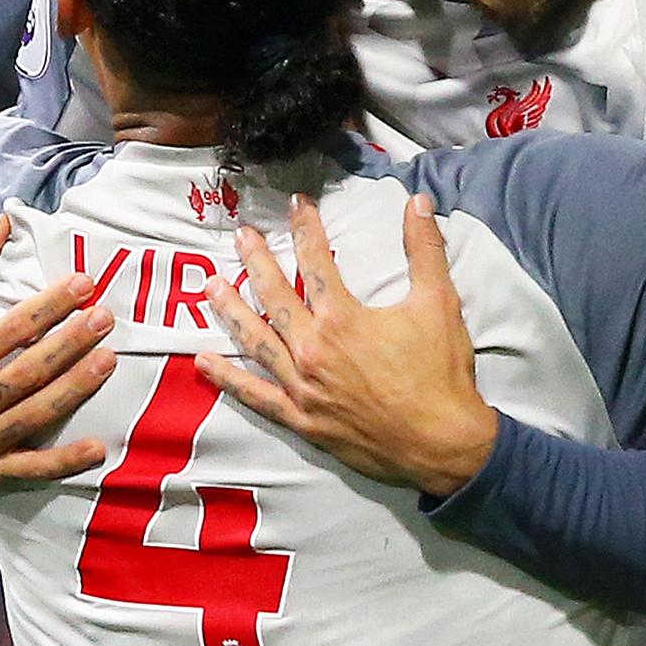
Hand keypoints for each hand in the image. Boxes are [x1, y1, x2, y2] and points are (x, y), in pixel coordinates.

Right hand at [0, 214, 116, 483]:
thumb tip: (3, 223)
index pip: (6, 333)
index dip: (47, 307)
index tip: (83, 284)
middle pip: (25, 373)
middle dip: (69, 344)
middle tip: (104, 318)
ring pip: (33, 415)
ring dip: (75, 389)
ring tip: (109, 359)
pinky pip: (29, 469)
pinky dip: (63, 463)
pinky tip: (98, 448)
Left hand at [198, 193, 497, 497]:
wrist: (442, 443)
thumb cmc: (440, 374)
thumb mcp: (440, 303)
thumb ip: (426, 250)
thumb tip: (420, 202)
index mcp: (342, 319)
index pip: (316, 262)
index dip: (307, 228)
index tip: (298, 204)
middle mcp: (313, 350)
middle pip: (275, 297)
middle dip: (257, 262)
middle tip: (242, 236)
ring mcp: (303, 387)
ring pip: (257, 342)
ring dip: (231, 311)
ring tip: (211, 286)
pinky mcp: (301, 420)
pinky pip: (256, 396)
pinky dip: (229, 379)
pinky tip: (204, 362)